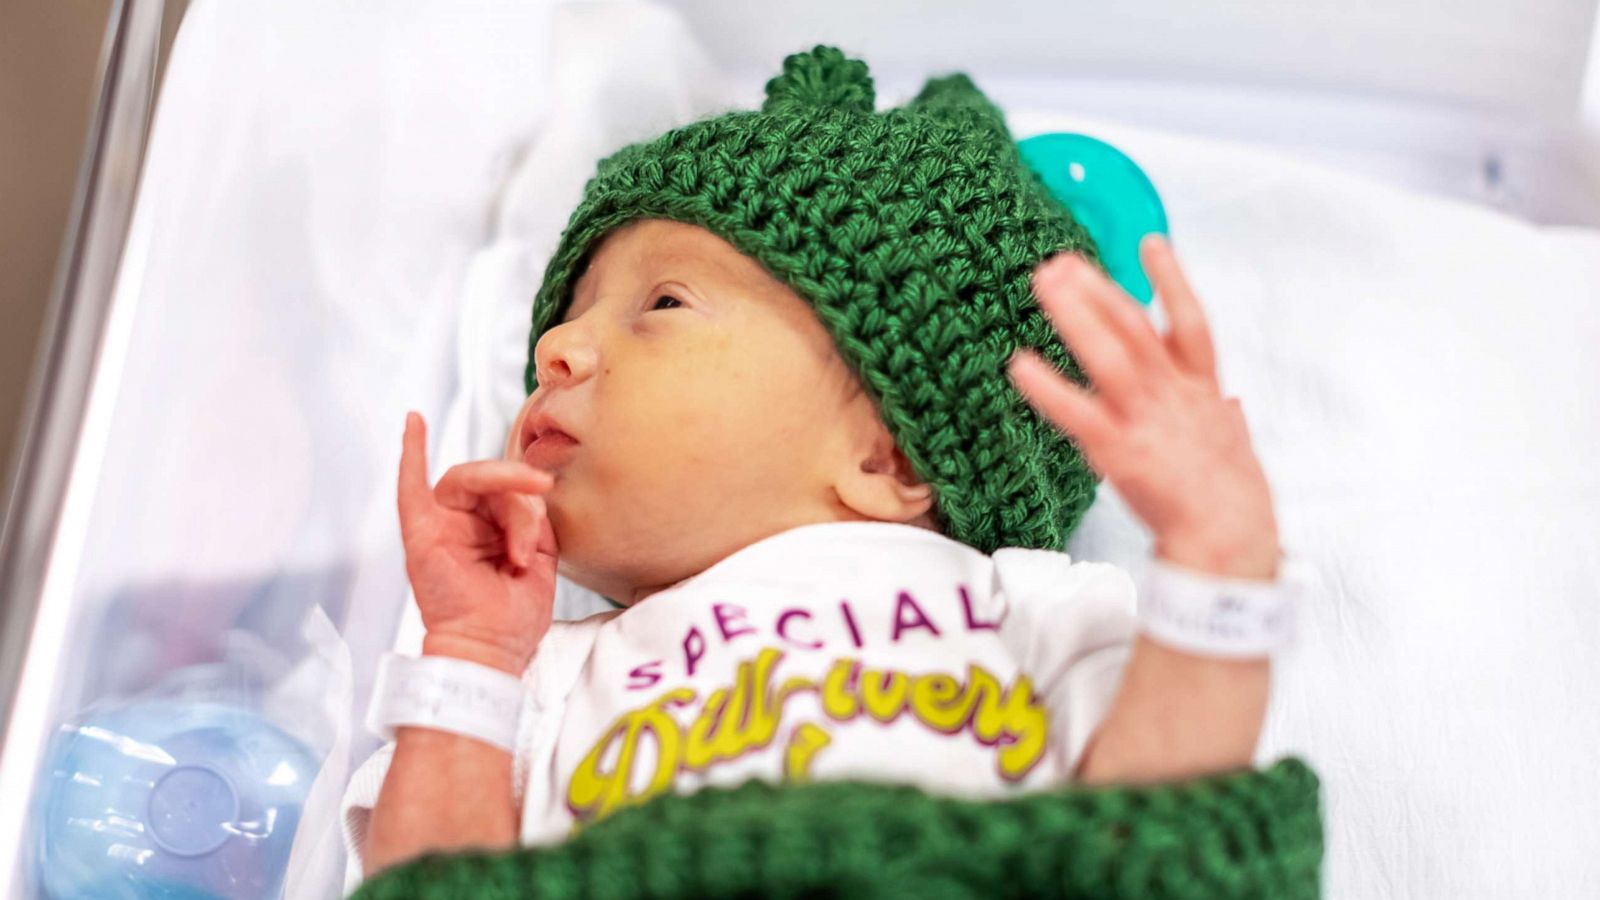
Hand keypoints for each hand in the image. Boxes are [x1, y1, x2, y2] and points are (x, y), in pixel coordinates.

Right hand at [396, 411, 559, 672]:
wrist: (492, 651)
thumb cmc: (512, 617)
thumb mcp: (541, 557)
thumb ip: (535, 519)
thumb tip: (533, 494)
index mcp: (492, 528)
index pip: (511, 489)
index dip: (532, 494)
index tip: (551, 493)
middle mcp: (464, 523)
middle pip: (492, 482)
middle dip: (521, 492)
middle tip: (543, 491)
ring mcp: (441, 526)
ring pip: (471, 482)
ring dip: (503, 496)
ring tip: (520, 544)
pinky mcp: (421, 534)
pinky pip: (410, 487)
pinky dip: (411, 452)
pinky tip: (415, 422)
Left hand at [1006, 235, 1279, 579]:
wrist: (1233, 543)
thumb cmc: (1234, 500)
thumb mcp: (1236, 448)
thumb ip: (1227, 419)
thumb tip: (1229, 404)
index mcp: (1204, 392)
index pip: (1191, 322)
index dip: (1172, 279)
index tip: (1150, 242)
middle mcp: (1175, 396)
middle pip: (1136, 328)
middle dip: (1099, 290)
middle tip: (1061, 260)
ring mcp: (1148, 420)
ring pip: (1109, 355)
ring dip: (1075, 315)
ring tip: (1044, 283)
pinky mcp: (1122, 452)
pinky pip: (1077, 413)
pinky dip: (1048, 387)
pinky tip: (1018, 363)